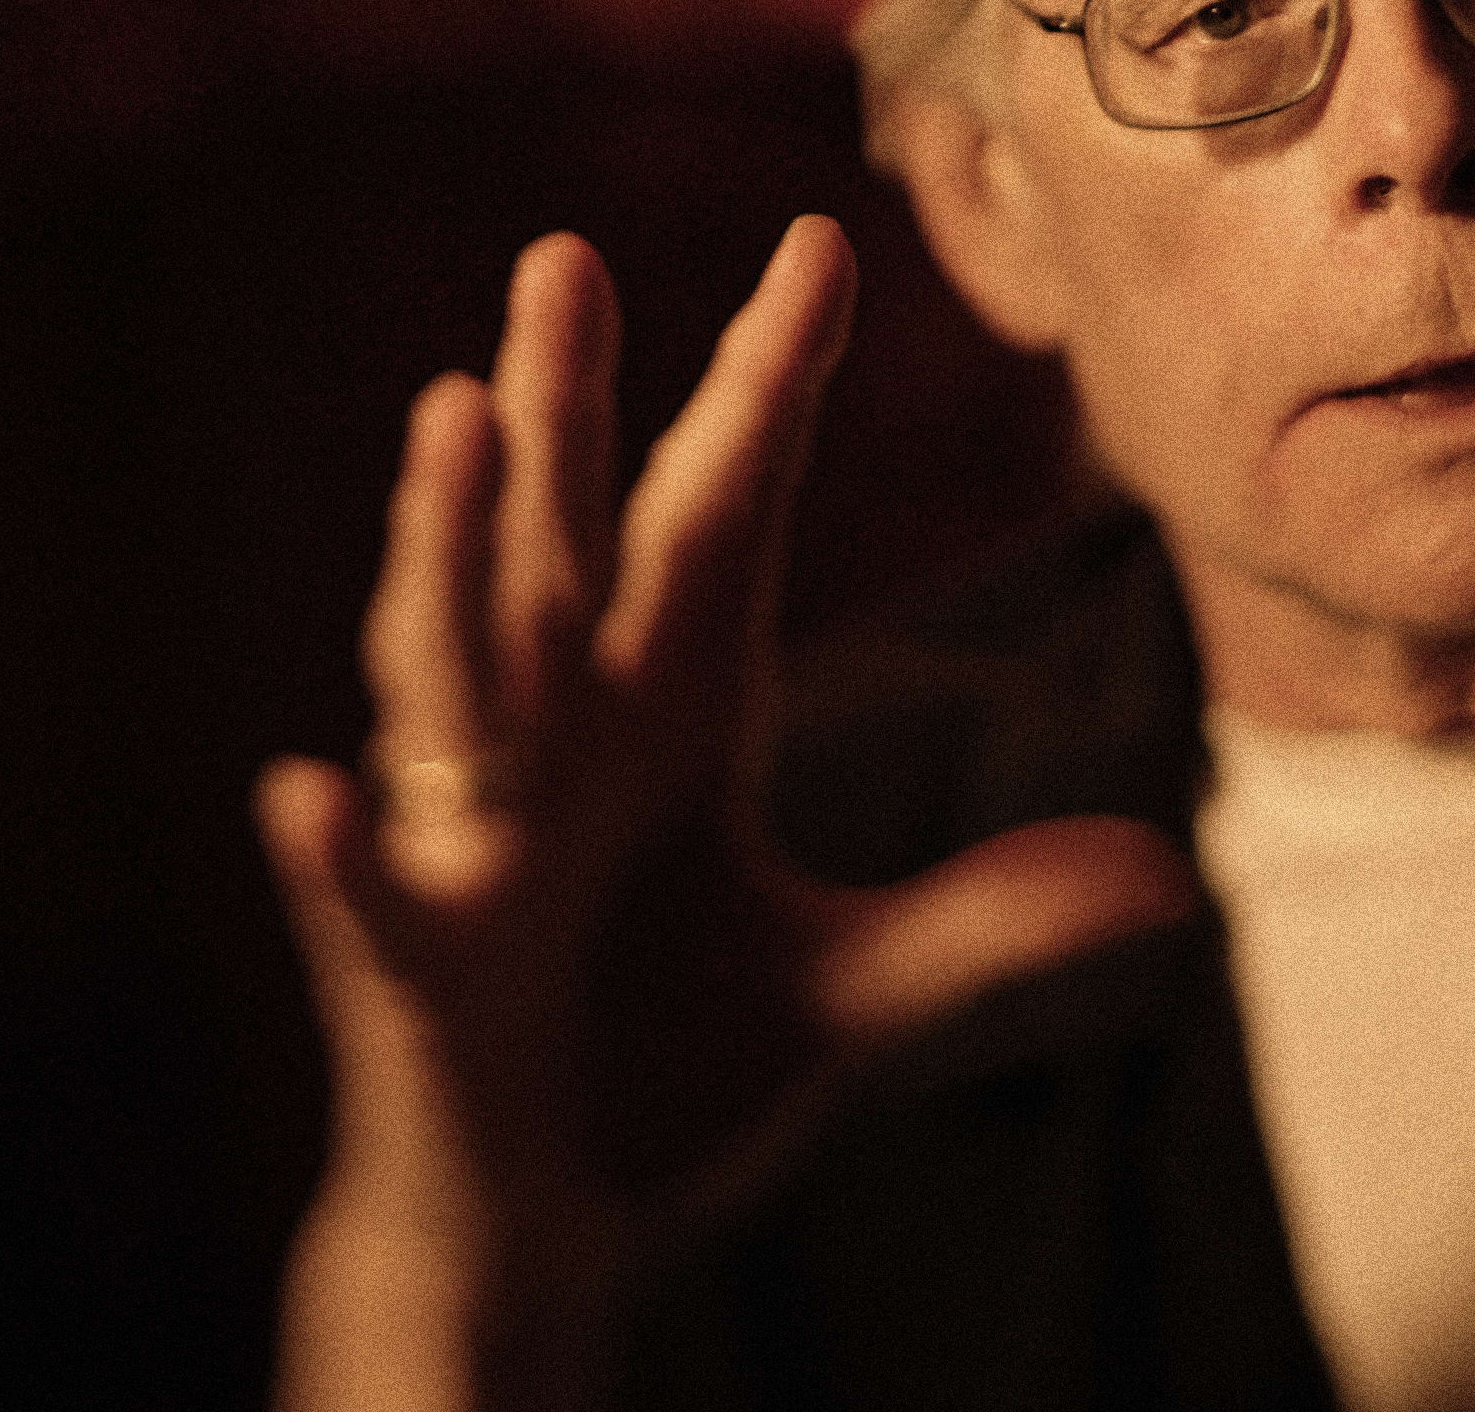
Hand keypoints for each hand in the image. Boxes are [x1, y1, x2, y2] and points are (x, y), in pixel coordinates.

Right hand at [258, 219, 1192, 1411]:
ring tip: (453, 418)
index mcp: (669, 717)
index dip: (767, 390)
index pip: (723, 521)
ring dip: (446, 544)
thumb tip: (1167, 874)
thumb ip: (983, 919)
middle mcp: (558, 743)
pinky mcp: (407, 961)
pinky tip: (308, 791)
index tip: (821, 247)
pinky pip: (362, 893)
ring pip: (447, 663)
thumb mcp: (849, 987)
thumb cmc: (667, 1072)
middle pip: (563, 543)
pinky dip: (336, 847)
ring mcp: (471, 840)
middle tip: (568, 256)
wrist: (550, 1227)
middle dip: (563, 405)